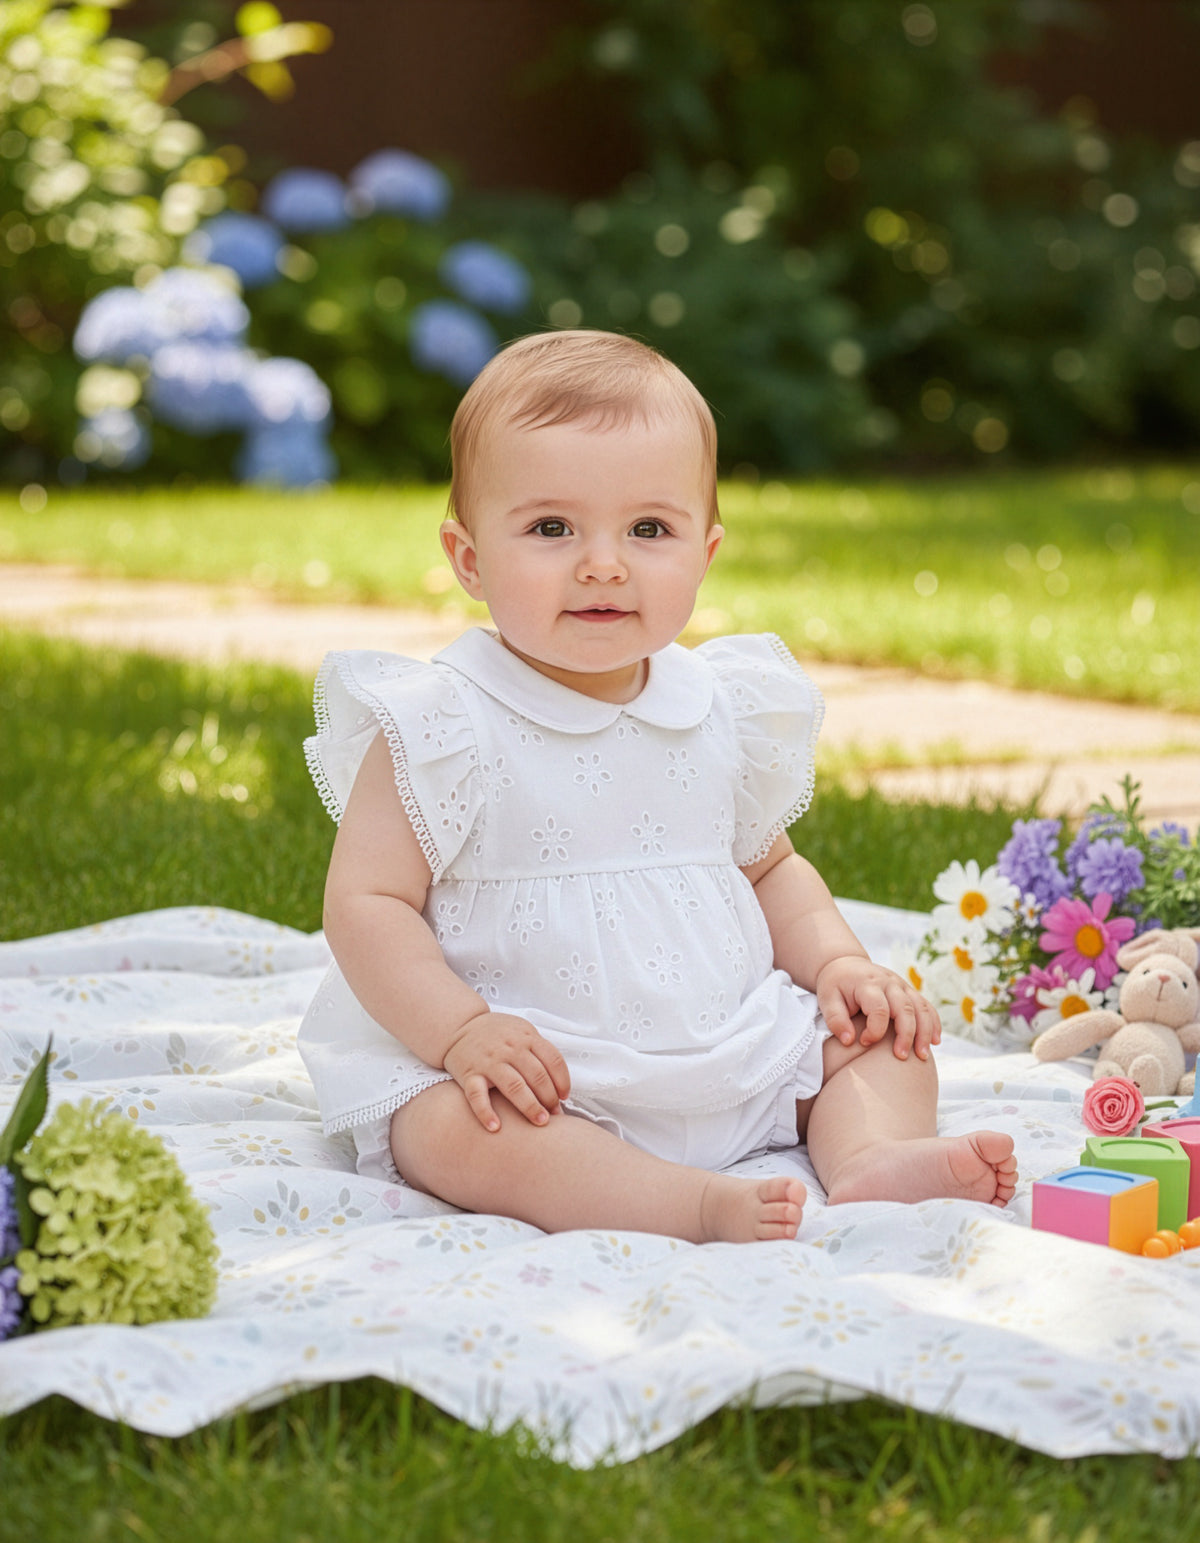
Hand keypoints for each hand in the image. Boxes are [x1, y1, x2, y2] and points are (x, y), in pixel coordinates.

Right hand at [442, 1012, 571, 1131]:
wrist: (460, 1027)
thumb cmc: (496, 1033)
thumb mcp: (522, 1030)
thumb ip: (539, 1050)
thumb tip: (559, 1081)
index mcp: (526, 1037)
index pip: (553, 1060)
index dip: (562, 1081)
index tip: (564, 1097)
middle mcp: (510, 1049)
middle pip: (537, 1075)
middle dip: (550, 1097)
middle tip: (555, 1113)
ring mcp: (489, 1062)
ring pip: (514, 1086)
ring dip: (530, 1106)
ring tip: (540, 1121)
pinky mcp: (469, 1074)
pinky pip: (477, 1095)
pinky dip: (486, 1112)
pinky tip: (495, 1127)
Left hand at [815, 955, 940, 1060]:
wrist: (845, 965)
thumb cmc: (835, 986)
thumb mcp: (827, 999)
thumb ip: (835, 1020)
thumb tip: (849, 1041)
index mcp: (867, 984)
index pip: (879, 1009)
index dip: (875, 1030)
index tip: (864, 1042)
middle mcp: (889, 983)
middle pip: (905, 1008)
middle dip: (906, 1034)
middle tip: (901, 1057)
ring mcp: (902, 986)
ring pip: (921, 1008)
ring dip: (925, 1032)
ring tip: (922, 1055)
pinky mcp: (908, 991)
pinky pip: (926, 1006)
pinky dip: (934, 1023)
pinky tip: (935, 1041)